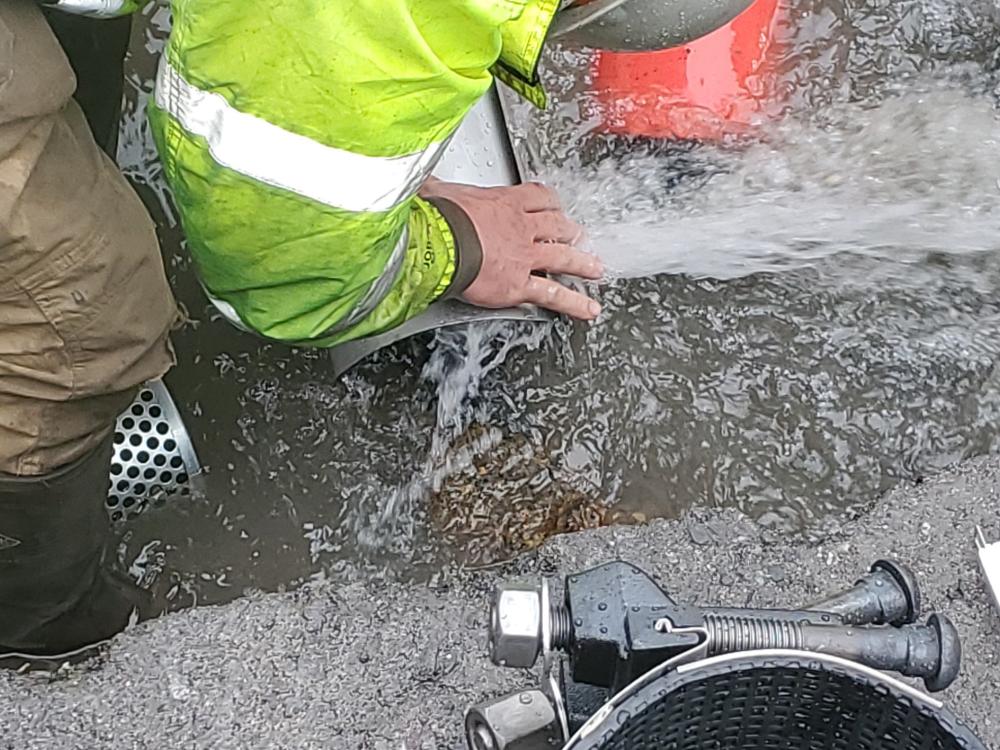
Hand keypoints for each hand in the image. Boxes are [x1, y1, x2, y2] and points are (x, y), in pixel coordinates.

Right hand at [420, 179, 603, 319]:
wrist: (441, 242)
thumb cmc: (438, 217)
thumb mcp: (437, 192)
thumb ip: (435, 188)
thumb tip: (422, 180)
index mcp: (504, 203)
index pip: (537, 197)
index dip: (549, 202)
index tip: (553, 205)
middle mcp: (521, 228)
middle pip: (556, 226)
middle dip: (570, 231)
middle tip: (579, 235)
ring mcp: (525, 257)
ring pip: (562, 258)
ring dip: (582, 263)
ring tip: (595, 269)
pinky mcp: (519, 284)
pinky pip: (552, 294)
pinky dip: (574, 302)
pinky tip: (589, 308)